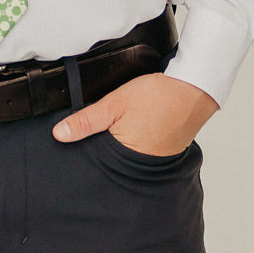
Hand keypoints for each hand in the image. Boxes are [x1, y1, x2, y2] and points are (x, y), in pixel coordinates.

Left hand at [52, 72, 218, 155]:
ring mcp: (158, 158)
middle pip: (115, 163)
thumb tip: (60, 134)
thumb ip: (86, 120)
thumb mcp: (114, 103)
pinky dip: (138, 140)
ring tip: (118, 131)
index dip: (88, 157)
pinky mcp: (168, 149)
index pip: (100, 166)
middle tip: (101, 136)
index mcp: (127, 157)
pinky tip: (136, 127)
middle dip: (105, 153)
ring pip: (130, 156)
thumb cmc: (157, 95)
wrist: (193, 87)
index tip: (76, 151)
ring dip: (122, 146)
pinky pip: (146, 149)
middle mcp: (143, 164)